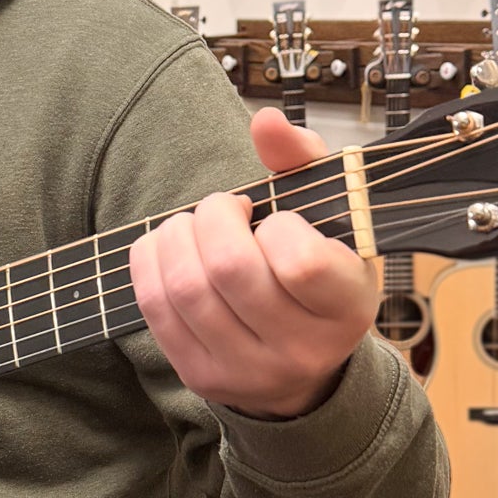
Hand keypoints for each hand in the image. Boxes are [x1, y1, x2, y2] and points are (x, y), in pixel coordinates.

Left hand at [129, 108, 378, 419]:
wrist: (302, 366)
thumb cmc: (314, 275)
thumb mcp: (329, 218)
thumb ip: (301, 161)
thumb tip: (265, 121)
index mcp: (346, 308)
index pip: (300, 263)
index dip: (278, 225)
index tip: (278, 220)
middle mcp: (301, 349)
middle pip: (230, 268)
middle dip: (214, 217)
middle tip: (224, 209)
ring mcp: (247, 369)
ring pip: (186, 287)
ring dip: (177, 235)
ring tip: (194, 227)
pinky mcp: (201, 376)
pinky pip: (155, 307)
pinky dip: (151, 261)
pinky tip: (170, 248)